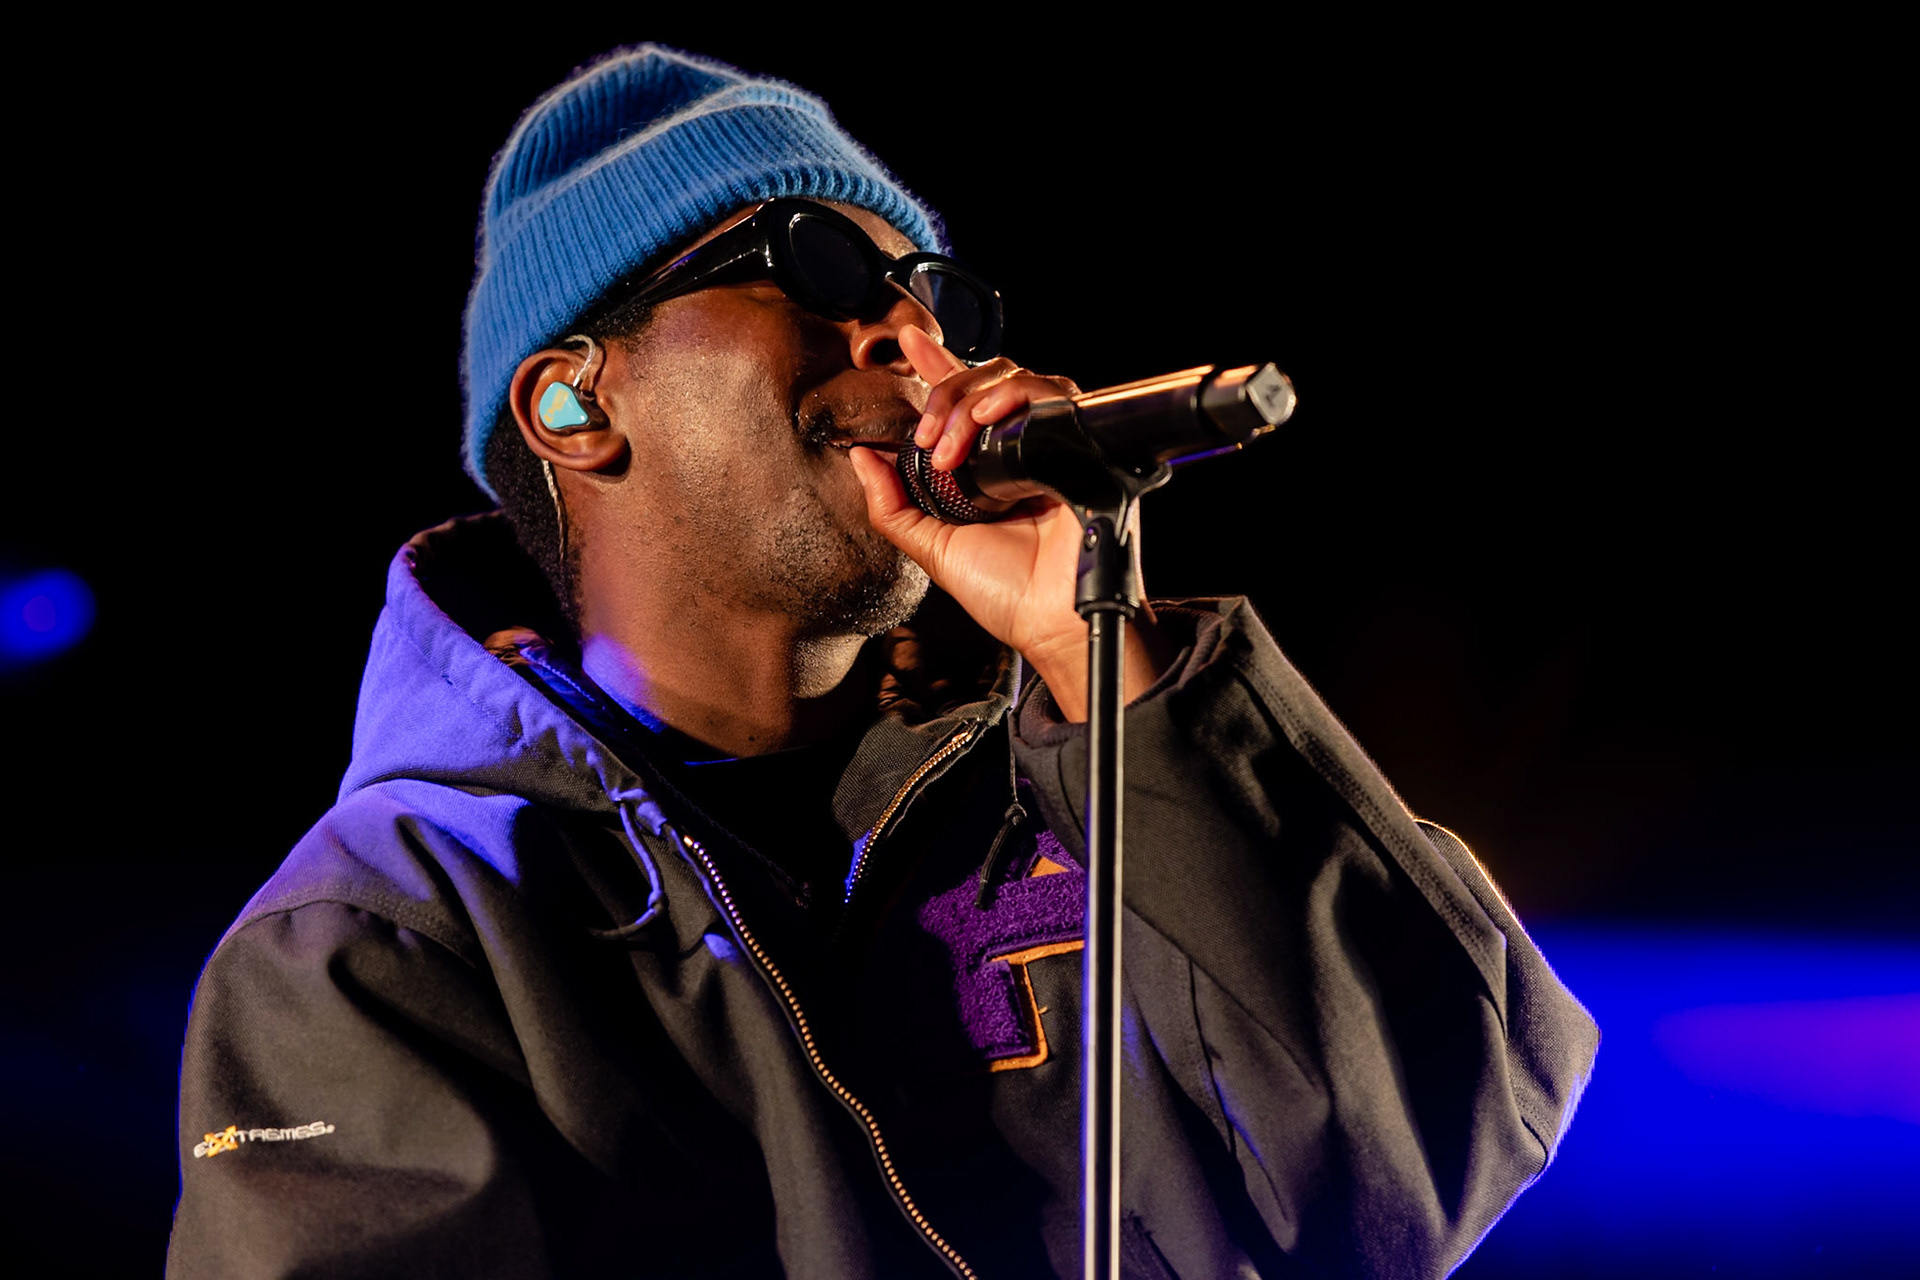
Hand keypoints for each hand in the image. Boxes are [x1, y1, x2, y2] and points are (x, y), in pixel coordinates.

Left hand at [848, 326, 1170, 719]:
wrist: (1051, 619)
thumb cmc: (1004, 591)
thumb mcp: (931, 548)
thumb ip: (891, 506)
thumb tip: (860, 456)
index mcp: (987, 466)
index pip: (963, 402)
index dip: (937, 366)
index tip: (906, 341)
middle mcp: (1020, 448)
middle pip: (985, 381)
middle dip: (945, 396)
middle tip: (927, 439)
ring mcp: (1050, 444)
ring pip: (1015, 379)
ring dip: (971, 402)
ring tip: (951, 447)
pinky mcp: (1077, 444)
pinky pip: (1051, 395)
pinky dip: (1013, 397)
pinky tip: (988, 420)